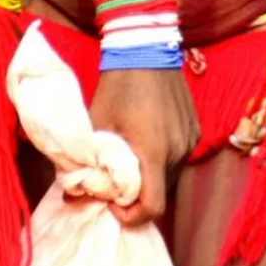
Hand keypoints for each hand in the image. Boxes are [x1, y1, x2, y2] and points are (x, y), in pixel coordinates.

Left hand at [86, 65, 198, 225]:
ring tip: (128, 161)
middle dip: (136, 196)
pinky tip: (144, 142)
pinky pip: (177, 158)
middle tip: (113, 182)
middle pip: (160, 193)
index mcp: (153, 151)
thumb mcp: (96, 123)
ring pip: (169, 176)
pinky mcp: (194, 130)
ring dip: (149, 178)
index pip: (153, 206)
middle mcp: (177, 150)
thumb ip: (85, 161)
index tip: (113, 207)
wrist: (145, 48)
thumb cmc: (116, 85)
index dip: (133, 217)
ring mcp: (189, 140)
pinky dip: (160, 161)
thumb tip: (71, 194)